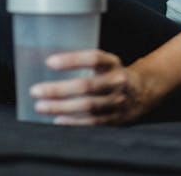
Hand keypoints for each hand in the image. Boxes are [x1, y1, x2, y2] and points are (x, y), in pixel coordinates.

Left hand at [29, 50, 153, 125]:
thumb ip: (84, 63)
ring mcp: (117, 102)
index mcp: (113, 63)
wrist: (144, 92)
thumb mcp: (106, 62)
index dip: (71, 60)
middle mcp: (117, 81)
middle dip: (58, 89)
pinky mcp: (115, 119)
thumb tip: (49, 64)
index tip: (49, 62)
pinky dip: (73, 122)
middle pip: (86, 86)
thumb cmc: (114, 74)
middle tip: (35, 90)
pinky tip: (58, 120)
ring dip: (61, 107)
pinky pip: (92, 122)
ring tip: (40, 106)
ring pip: (87, 106)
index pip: (93, 58)